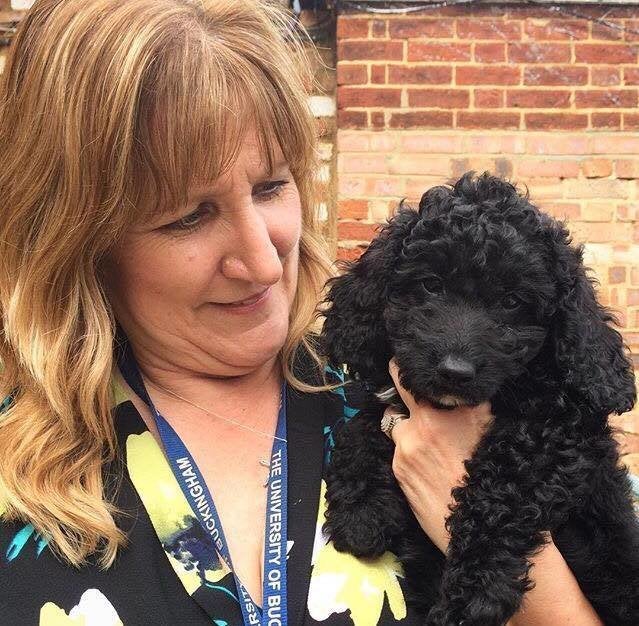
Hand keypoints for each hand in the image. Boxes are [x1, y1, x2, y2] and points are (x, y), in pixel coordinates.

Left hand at [386, 358, 493, 551]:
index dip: (413, 366)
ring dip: (403, 421)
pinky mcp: (398, 465)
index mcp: (459, 408)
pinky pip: (395, 445)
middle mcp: (429, 420)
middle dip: (399, 380)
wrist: (481, 527)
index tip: (411, 361)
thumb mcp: (494, 431)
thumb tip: (463, 386)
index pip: (423, 375)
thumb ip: (476, 404)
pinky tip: (423, 461)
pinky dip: (405, 447)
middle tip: (403, 381)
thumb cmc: (495, 480)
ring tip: (420, 434)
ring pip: (393, 418)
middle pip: (398, 384)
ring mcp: (408, 443)